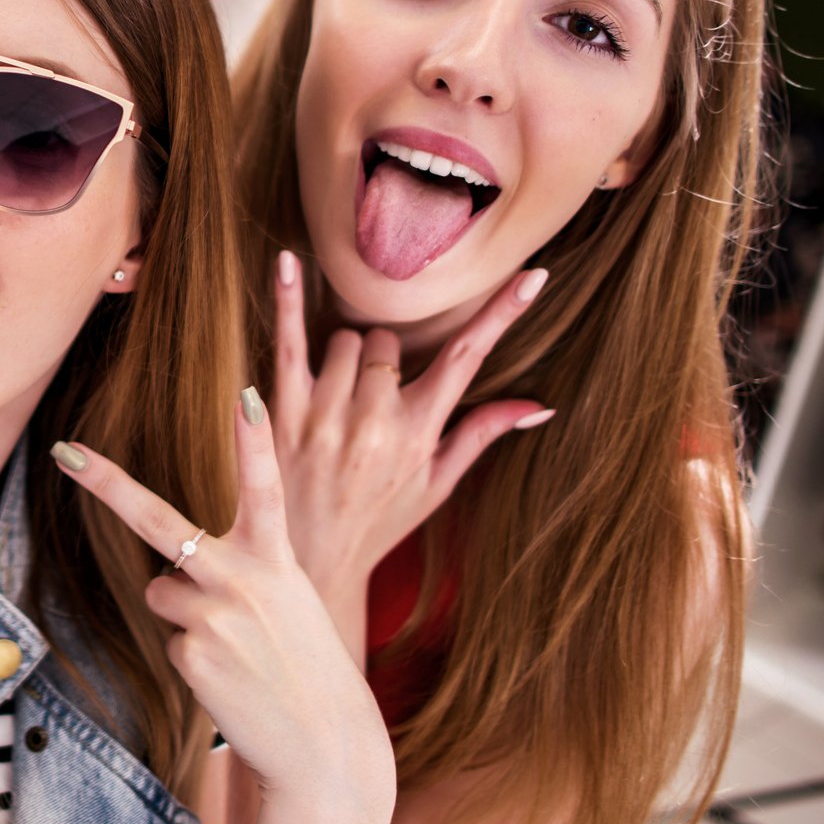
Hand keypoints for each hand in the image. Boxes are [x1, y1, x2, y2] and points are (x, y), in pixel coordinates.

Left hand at [51, 392, 393, 823]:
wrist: (326, 748)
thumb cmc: (308, 668)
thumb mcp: (290, 602)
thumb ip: (240, 573)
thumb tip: (169, 577)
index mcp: (277, 559)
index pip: (266, 488)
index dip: (254, 441)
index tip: (246, 394)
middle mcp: (242, 579)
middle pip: (160, 521)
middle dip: (108, 483)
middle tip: (65, 451)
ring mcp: (213, 616)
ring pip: (162, 593)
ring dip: (186, 615)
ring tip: (236, 648)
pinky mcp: (193, 654)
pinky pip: (172, 640)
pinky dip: (194, 657)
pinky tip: (231, 679)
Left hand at [270, 252, 550, 601]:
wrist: (311, 560)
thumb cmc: (379, 519)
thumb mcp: (437, 485)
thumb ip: (481, 435)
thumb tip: (540, 405)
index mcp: (420, 433)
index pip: (469, 358)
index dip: (503, 313)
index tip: (532, 275)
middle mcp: (376, 421)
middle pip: (390, 341)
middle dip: (385, 357)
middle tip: (372, 399)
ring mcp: (328, 414)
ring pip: (347, 339)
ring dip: (345, 357)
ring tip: (339, 401)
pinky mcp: (284, 411)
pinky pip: (288, 343)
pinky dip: (286, 300)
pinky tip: (286, 262)